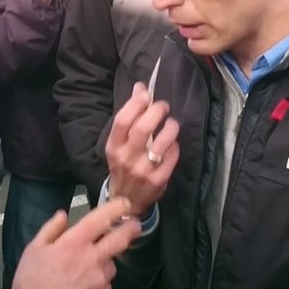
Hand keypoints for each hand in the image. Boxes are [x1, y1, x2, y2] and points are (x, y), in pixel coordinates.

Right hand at [9, 197, 139, 288]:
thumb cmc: (31, 282)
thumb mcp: (34, 249)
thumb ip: (51, 229)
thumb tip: (63, 215)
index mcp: (75, 243)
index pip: (102, 218)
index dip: (117, 207)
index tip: (124, 204)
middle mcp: (94, 259)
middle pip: (122, 239)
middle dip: (131, 229)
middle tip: (134, 226)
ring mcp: (101, 280)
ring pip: (111, 265)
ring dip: (104, 262)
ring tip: (84, 272)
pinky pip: (105, 285)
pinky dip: (98, 284)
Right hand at [105, 83, 179, 217]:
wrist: (126, 201)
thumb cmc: (123, 166)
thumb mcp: (119, 144)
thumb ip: (129, 116)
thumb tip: (140, 87)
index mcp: (114, 147)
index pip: (122, 120)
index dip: (136, 103)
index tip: (146, 95)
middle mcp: (126, 158)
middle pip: (142, 128)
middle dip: (157, 111)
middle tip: (163, 107)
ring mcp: (143, 170)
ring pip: (161, 142)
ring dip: (170, 127)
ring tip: (171, 123)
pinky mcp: (159, 180)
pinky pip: (172, 156)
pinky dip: (175, 146)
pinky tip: (173, 143)